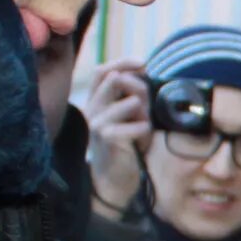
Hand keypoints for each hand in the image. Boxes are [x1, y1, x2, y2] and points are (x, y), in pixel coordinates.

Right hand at [84, 61, 149, 216]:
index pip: (102, 71)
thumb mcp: (132, 115)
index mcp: (97, 100)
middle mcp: (92, 107)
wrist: (115, 178)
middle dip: (139, 88)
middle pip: (115, 80)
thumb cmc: (127, 144)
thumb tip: (145, 73)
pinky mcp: (105, 138)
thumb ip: (136, 96)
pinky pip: (133, 125)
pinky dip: (144, 129)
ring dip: (144, 112)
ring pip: (128, 102)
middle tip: (147, 105)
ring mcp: (96, 122)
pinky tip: (142, 138)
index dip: (122, 62)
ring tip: (144, 126)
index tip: (144, 63)